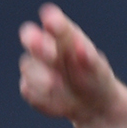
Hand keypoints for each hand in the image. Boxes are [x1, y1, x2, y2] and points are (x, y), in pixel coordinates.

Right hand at [18, 3, 120, 123]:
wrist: (93, 105)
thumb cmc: (95, 78)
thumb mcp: (98, 69)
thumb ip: (89, 58)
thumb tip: (81, 48)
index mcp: (64, 35)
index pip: (55, 23)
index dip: (53, 21)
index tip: (54, 22)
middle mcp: (45, 46)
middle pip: (29, 36)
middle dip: (36, 43)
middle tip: (51, 54)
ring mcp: (34, 67)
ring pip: (28, 66)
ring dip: (41, 76)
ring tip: (56, 84)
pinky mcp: (29, 87)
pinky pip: (29, 90)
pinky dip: (42, 97)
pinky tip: (58, 104)